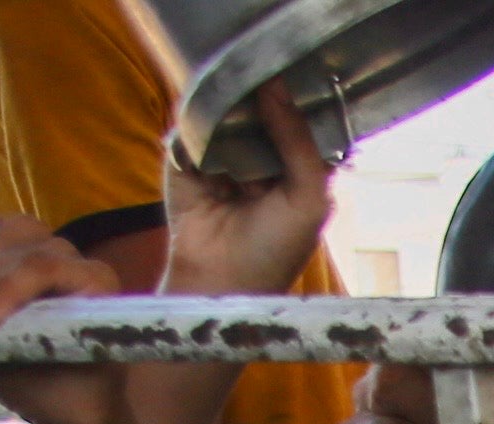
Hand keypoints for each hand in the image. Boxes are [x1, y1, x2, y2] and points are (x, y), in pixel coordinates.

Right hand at [161, 83, 331, 303]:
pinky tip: (207, 135)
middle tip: (254, 81)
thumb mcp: (308, 197)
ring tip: (232, 108)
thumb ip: (299, 141)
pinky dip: (196, 124)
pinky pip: (189, 125)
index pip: (298, 113)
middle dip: (257, 93)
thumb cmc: (275, 250)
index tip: (287, 72)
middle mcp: (260, 153)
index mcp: (297, 162)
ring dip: (225, 106)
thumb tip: (275, 86)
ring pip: (222, 109)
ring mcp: (221, 153)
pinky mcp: (185, 158)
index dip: (294, 94)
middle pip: (258, 104)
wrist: (220, 282)